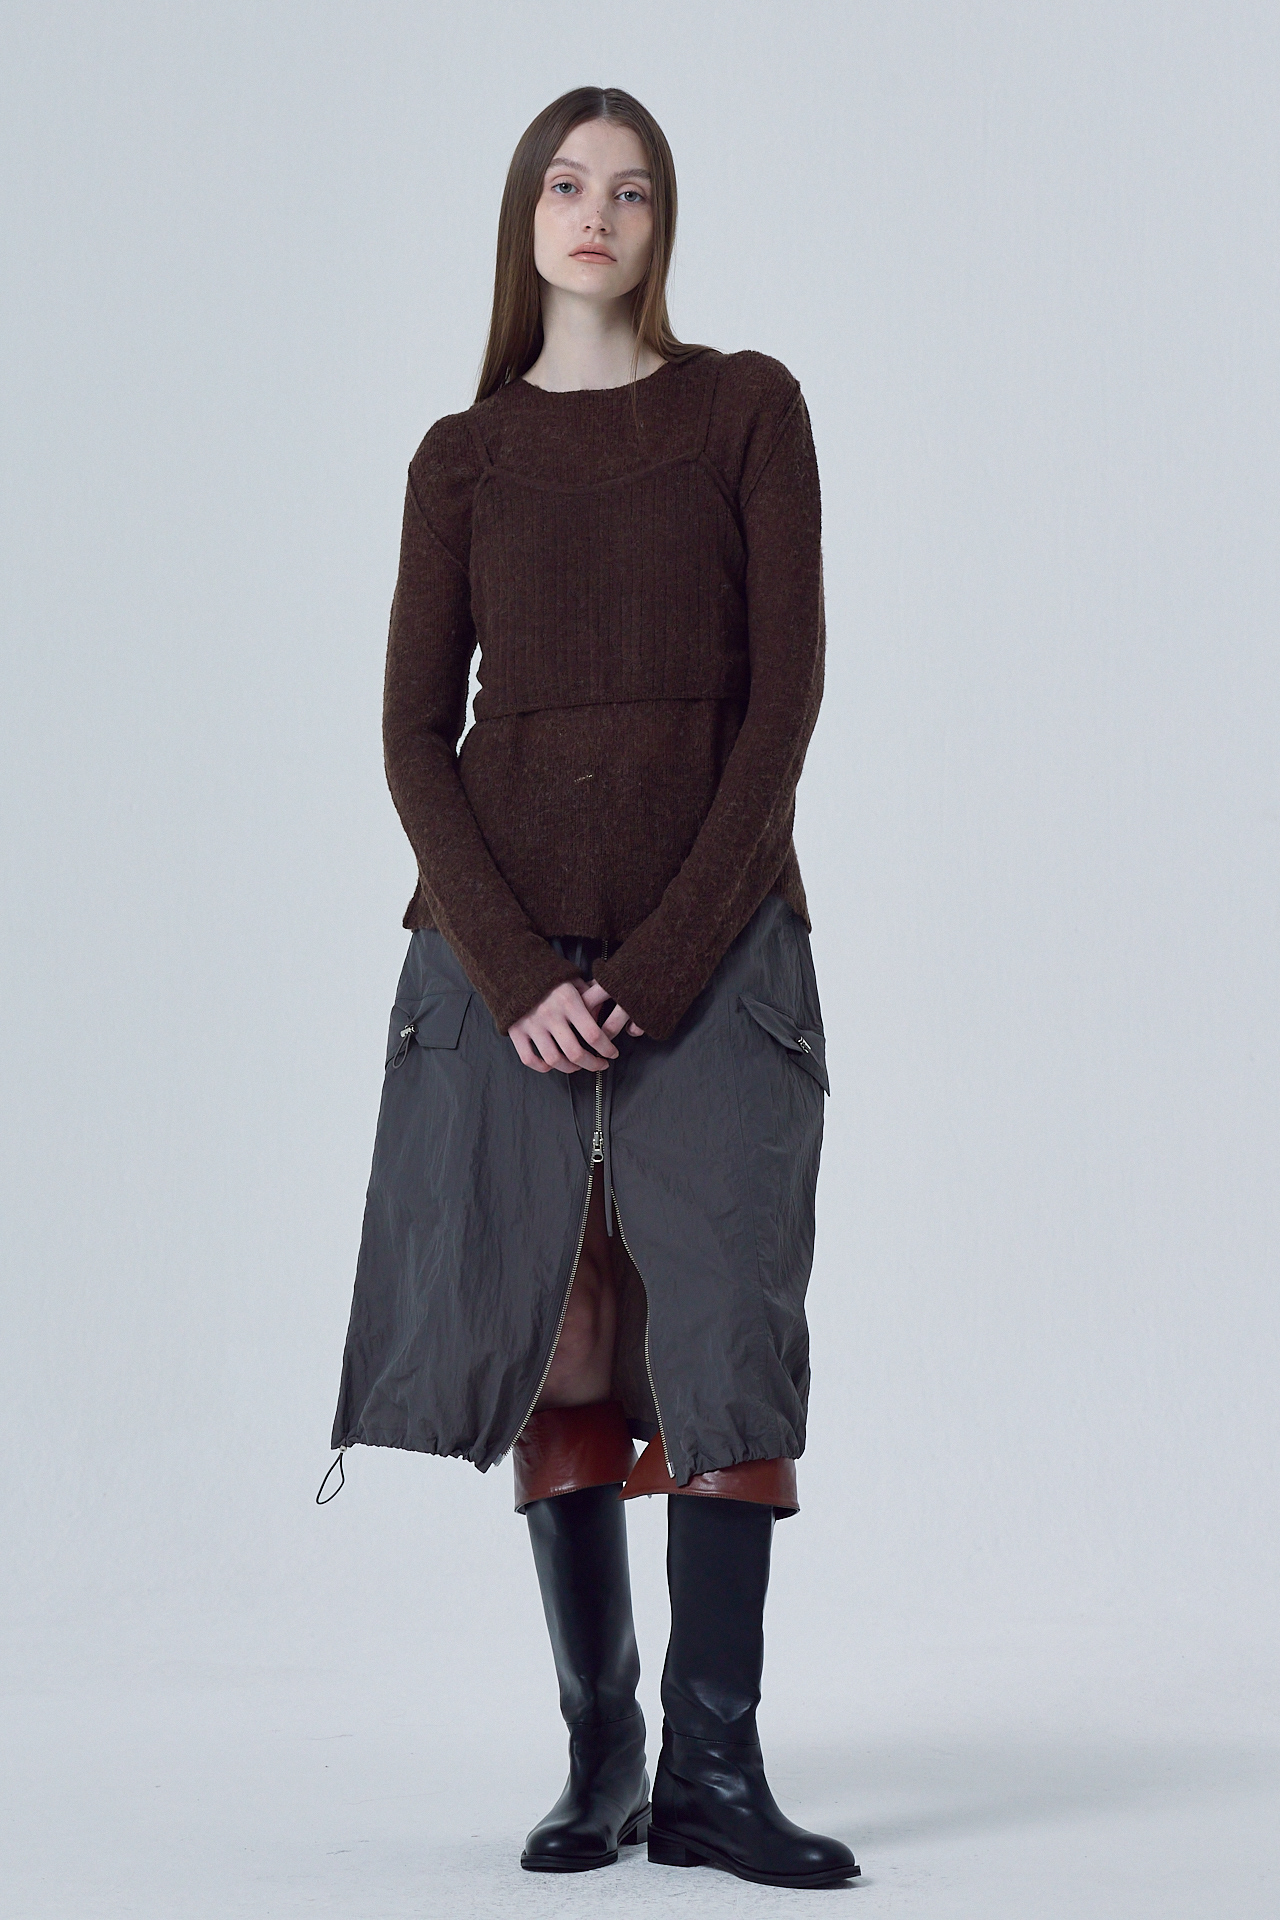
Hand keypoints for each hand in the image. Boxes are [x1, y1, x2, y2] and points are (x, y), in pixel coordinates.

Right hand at [509, 978, 644, 1073]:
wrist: (512, 967)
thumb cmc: (547, 974)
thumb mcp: (572, 978)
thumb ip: (589, 997)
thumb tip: (600, 1018)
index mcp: (568, 1000)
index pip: (593, 1034)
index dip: (606, 1049)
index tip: (612, 1054)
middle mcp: (550, 1015)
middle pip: (575, 1053)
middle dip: (593, 1064)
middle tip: (600, 1064)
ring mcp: (531, 1025)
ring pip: (554, 1060)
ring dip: (570, 1068)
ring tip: (578, 1065)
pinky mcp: (515, 1031)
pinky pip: (529, 1059)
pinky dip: (542, 1067)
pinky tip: (552, 1064)